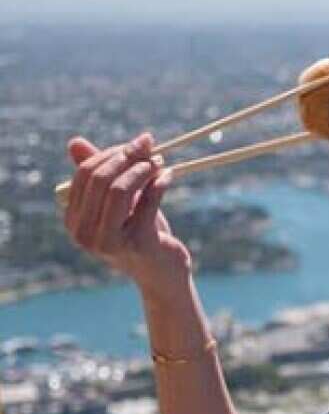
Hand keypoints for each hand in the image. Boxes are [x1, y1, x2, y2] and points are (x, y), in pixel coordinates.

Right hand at [63, 133, 191, 291]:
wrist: (162, 272)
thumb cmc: (140, 233)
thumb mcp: (119, 203)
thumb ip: (101, 174)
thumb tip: (73, 141)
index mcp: (74, 220)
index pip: (85, 174)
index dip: (111, 153)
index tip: (137, 144)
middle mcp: (84, 233)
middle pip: (100, 179)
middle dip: (127, 157)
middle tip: (150, 148)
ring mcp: (109, 241)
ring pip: (119, 189)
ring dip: (143, 169)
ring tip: (159, 162)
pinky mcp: (138, 244)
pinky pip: (148, 202)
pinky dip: (160, 182)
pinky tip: (170, 175)